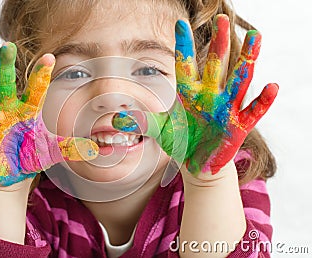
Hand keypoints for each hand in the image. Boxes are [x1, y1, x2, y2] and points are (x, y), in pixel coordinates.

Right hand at [0, 42, 97, 185]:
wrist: (12, 171)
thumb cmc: (31, 155)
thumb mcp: (52, 152)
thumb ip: (73, 148)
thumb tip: (100, 149)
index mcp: (27, 112)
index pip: (36, 91)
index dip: (41, 76)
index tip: (50, 58)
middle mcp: (7, 111)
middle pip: (5, 85)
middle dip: (6, 66)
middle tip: (7, 46)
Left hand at [112, 15, 277, 176]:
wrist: (196, 162)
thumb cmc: (180, 141)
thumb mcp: (159, 130)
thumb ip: (141, 123)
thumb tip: (114, 121)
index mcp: (189, 92)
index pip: (185, 64)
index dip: (183, 45)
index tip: (179, 23)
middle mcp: (210, 94)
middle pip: (216, 64)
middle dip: (219, 43)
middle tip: (222, 20)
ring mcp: (226, 108)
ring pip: (239, 79)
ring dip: (247, 59)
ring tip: (255, 37)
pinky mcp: (239, 125)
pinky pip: (254, 110)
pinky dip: (263, 100)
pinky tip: (271, 86)